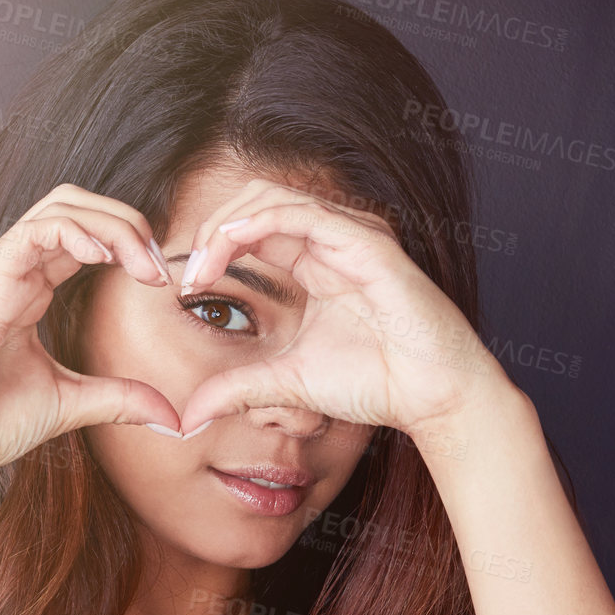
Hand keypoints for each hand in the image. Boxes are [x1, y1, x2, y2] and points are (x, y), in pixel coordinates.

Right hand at [0, 184, 181, 483]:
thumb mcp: (70, 404)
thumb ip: (120, 399)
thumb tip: (171, 416)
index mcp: (25, 287)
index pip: (80, 234)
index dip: (127, 244)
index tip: (162, 281)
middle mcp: (9, 269)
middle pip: (74, 205)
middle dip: (126, 222)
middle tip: (161, 267)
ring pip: (60, 207)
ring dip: (113, 226)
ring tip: (146, 265)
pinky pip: (35, 232)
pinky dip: (77, 233)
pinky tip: (105, 257)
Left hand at [172, 178, 511, 437]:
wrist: (431, 395)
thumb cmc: (375, 383)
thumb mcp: (286, 383)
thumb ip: (237, 389)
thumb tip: (188, 416)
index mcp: (314, 260)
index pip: (249, 228)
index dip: (209, 248)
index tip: (183, 287)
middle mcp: (331, 239)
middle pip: (252, 202)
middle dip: (210, 230)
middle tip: (187, 273)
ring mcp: (350, 234)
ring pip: (271, 197)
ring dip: (225, 227)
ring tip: (201, 266)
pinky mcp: (366, 242)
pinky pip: (302, 213)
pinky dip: (257, 223)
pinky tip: (228, 248)